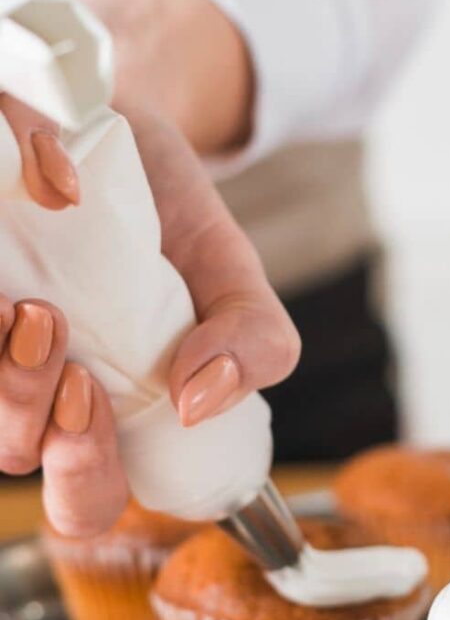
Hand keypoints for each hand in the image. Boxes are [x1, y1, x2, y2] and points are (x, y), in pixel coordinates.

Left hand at [0, 0, 300, 535]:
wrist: (118, 123)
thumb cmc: (174, 216)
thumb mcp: (237, 278)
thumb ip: (254, 343)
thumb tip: (197, 401)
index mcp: (117, 414)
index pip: (86, 496)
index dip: (84, 477)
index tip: (91, 394)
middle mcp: (47, 394)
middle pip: (15, 456)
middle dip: (26, 418)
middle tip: (51, 335)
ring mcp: (2, 356)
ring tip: (25, 300)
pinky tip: (2, 281)